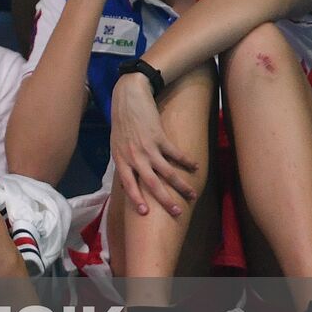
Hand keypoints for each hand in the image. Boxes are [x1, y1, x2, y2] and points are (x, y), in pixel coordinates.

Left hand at [109, 73, 197, 215]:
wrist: (128, 98)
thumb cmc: (122, 123)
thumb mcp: (116, 145)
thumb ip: (123, 163)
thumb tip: (128, 181)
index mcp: (121, 160)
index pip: (128, 185)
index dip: (137, 199)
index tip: (145, 213)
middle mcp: (134, 157)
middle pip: (151, 183)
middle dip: (165, 199)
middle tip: (176, 212)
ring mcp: (148, 148)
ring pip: (167, 172)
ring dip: (181, 185)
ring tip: (192, 194)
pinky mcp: (160, 137)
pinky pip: (176, 154)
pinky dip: (187, 161)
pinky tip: (196, 167)